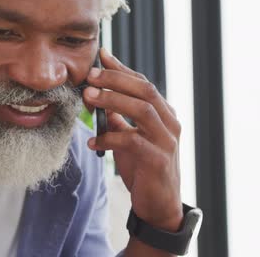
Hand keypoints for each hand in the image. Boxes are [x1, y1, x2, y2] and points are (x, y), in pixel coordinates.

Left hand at [83, 48, 182, 230]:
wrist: (159, 205)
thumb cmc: (143, 168)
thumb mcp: (129, 137)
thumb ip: (118, 117)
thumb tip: (95, 94)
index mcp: (164, 113)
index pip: (143, 83)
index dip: (121, 69)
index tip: (101, 55)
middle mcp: (170, 123)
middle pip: (145, 90)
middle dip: (115, 79)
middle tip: (90, 75)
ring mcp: (167, 141)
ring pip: (143, 110)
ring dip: (113, 100)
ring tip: (89, 98)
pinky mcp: (159, 160)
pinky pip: (133, 142)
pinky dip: (110, 138)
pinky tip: (93, 142)